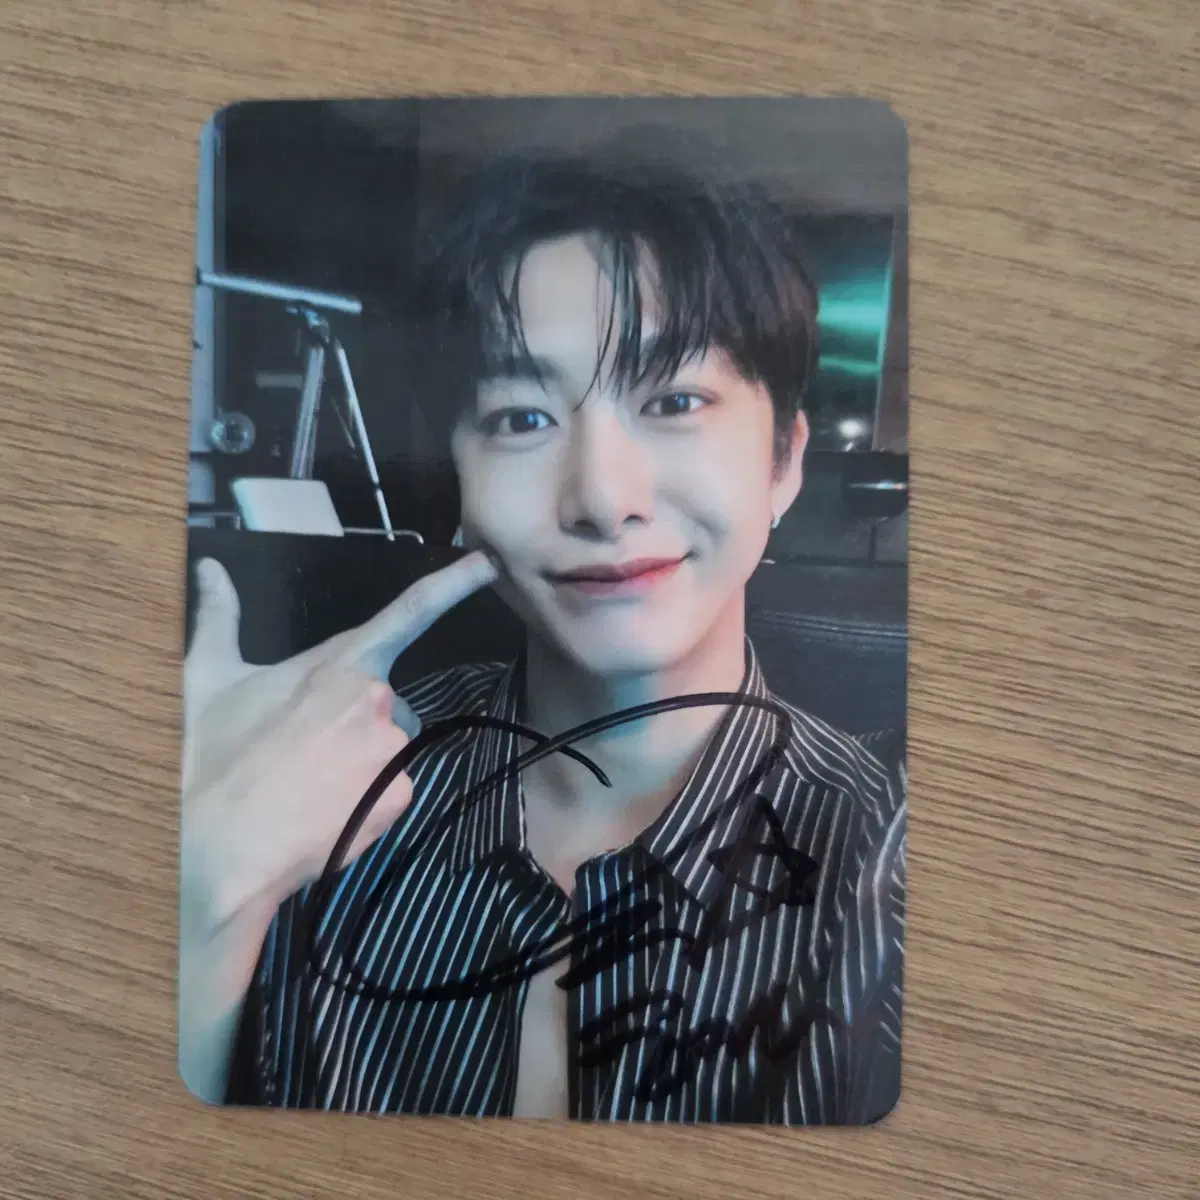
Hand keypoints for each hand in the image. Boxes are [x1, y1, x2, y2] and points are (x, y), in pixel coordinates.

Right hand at [180, 551, 499, 931]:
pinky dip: (365, 801)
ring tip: (307, 783)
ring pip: (388, 750)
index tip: (490, 563)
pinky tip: (324, 812)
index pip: (410, 610)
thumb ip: (220, 617)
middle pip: (386, 704)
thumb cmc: (209, 757)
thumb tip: (209, 568)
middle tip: (302, 749)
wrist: (216, 849)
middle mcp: (380, 701)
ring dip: (360, 763)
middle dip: (354, 722)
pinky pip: (389, 791)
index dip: (456, 582)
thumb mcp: (208, 680)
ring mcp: (394, 752)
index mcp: (341, 663)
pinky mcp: (400, 798)